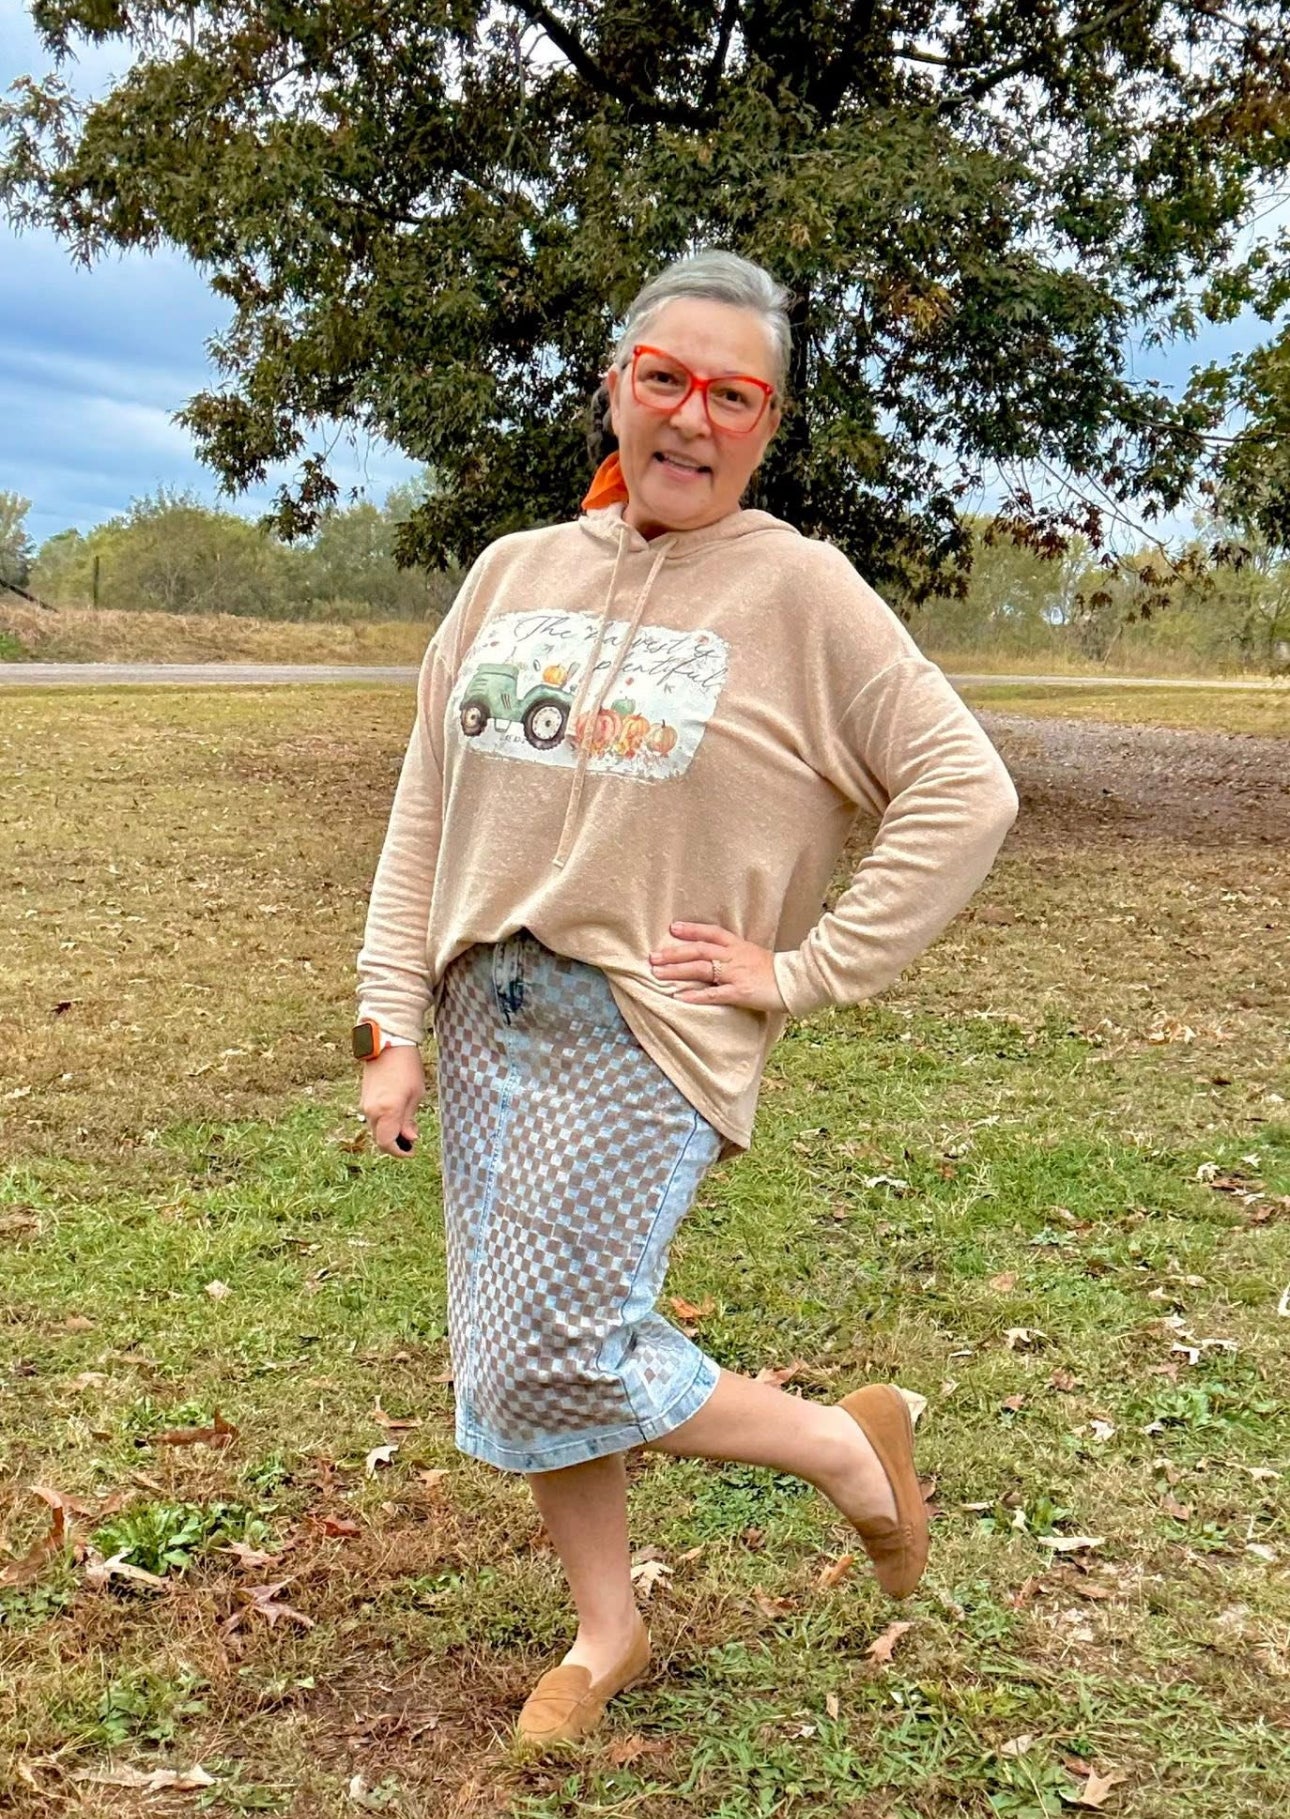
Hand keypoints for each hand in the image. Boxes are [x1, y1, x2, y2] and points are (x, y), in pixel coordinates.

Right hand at [359, 1046, 425, 1156]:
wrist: (388, 1044)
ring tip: (408, 1125)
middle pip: (380, 1139)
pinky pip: (373, 1119)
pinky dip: (384, 1123)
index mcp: (386, 1111)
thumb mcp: (415, 1095)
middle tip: (412, 1140)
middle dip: (395, 1143)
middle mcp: (371, 1111)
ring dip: (389, 1133)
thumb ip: (409, 1120)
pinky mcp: (364, 1099)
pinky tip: (397, 1115)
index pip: (387, 1143)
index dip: (399, 1152)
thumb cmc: (407, 1067)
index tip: (412, 1151)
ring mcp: (365, 1105)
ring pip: (376, 1129)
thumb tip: (409, 1138)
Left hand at [648, 920, 785, 1010]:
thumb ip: (733, 953)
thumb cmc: (774, 970)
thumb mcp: (752, 954)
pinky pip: (713, 994)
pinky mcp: (739, 993)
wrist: (795, 982)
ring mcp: (736, 974)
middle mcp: (734, 957)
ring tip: (658, 974)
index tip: (672, 928)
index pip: (711, 933)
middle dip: (674, 953)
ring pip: (701, 970)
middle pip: (699, 951)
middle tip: (653, 956)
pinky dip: (695, 995)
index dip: (692, 930)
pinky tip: (679, 997)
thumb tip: (713, 956)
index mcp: (737, 946)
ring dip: (677, 971)